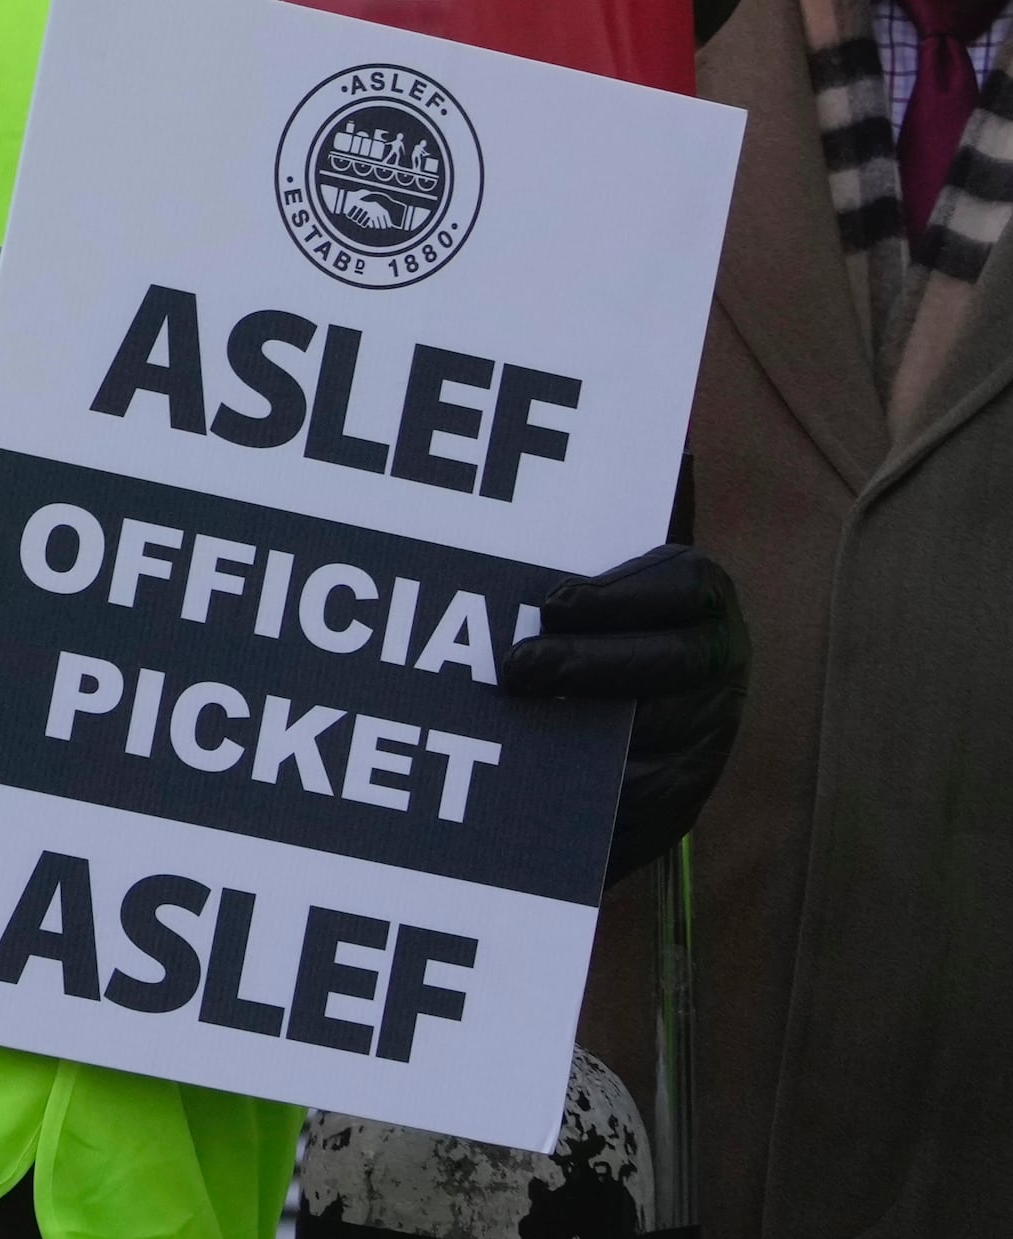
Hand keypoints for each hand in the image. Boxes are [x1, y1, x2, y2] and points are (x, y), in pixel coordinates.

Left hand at [508, 540, 748, 878]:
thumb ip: (617, 514)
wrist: (615, 735)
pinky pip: (649, 796)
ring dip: (587, 726)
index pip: (688, 586)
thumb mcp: (605, 568)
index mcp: (705, 602)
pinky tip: (538, 774)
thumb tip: (665, 442)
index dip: (621, 594)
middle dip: (592, 665)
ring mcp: (710, 732)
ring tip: (515, 714)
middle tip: (517, 667)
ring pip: (662, 732)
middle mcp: (722, 665)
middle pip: (675, 665)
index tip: (554, 601)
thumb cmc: (597, 626)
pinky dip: (596, 787)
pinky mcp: (684, 794)